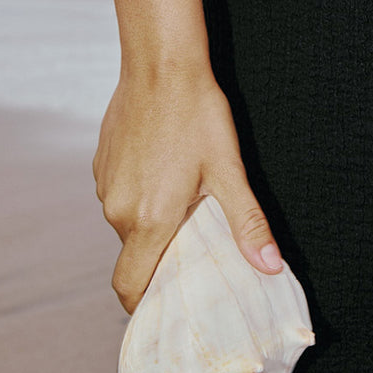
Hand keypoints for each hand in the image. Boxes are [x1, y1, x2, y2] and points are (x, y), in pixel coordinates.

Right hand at [93, 63, 282, 313]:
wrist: (161, 66)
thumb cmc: (198, 116)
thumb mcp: (229, 172)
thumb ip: (248, 224)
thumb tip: (271, 267)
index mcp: (148, 220)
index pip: (130, 286)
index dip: (145, 304)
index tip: (166, 305)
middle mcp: (118, 209)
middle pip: (134, 254)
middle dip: (161, 257)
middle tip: (195, 245)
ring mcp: (105, 186)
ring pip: (127, 223)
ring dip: (151, 221)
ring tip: (186, 201)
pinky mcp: (101, 164)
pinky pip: (119, 195)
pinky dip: (140, 195)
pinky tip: (167, 171)